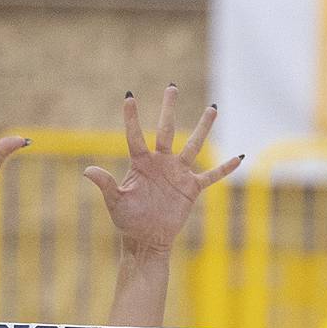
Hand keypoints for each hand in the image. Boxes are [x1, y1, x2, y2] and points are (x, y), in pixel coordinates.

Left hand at [84, 87, 242, 254]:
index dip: (131, 116)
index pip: (135, 135)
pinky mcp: (191, 189)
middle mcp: (161, 162)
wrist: (147, 240)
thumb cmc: (128, 221)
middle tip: (172, 87)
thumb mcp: (115, 202)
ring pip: (193, 145)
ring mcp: (178, 174)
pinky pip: (211, 175)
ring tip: (212, 108)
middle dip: (169, 108)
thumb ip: (105, 184)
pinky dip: (225, 168)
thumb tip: (88, 170)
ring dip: (203, 127)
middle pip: (167, 130)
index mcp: (141, 162)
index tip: (129, 96)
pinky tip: (239, 157)